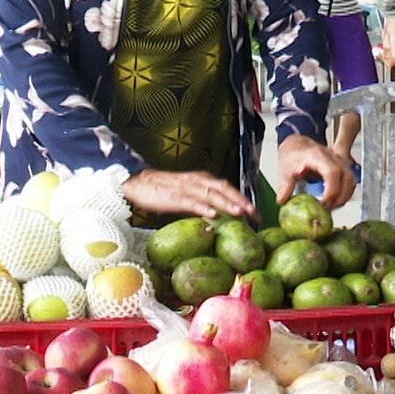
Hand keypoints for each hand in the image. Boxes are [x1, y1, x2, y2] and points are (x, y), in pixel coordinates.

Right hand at [120, 169, 254, 219]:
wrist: (138, 183)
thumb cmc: (163, 190)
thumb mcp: (188, 193)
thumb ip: (203, 201)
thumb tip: (219, 215)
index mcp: (202, 179)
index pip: (227, 187)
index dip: (243, 198)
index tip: (256, 213)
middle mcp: (197, 181)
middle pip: (224, 189)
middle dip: (241, 201)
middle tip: (255, 214)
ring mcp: (186, 188)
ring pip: (211, 195)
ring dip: (227, 204)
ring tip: (240, 213)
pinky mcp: (174, 197)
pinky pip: (192, 202)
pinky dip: (203, 208)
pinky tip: (213, 215)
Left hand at [275, 136, 354, 208]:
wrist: (297, 145)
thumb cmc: (293, 155)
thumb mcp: (285, 170)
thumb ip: (285, 186)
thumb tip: (282, 201)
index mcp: (317, 156)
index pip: (332, 172)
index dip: (331, 190)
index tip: (323, 203)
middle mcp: (332, 157)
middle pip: (346, 178)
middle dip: (338, 198)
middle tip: (326, 208)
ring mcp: (340, 161)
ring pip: (351, 181)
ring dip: (343, 197)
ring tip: (330, 207)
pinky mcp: (343, 166)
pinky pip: (350, 182)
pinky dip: (345, 194)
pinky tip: (334, 201)